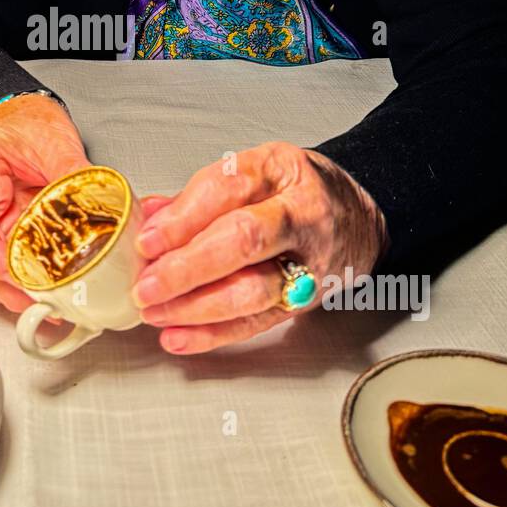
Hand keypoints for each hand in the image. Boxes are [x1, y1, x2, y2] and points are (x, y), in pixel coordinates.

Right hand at [0, 94, 88, 314]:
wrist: (23, 116)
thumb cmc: (23, 122)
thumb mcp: (50, 138)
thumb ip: (69, 169)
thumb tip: (92, 198)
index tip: (8, 270)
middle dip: (2, 285)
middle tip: (35, 300)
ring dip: (13, 290)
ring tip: (45, 304)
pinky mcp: (7, 232)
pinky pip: (9, 263)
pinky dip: (25, 281)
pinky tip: (49, 292)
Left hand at [131, 142, 387, 354]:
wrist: (359, 218)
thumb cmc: (297, 191)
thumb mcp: (254, 172)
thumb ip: (198, 196)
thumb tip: (147, 218)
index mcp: (280, 169)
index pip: (229, 189)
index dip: (184, 217)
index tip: (147, 240)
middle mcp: (300, 214)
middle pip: (245, 240)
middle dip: (188, 267)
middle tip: (147, 284)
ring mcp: (308, 262)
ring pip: (253, 289)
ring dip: (197, 307)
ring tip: (156, 312)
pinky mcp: (306, 302)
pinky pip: (258, 323)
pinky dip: (214, 334)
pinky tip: (179, 336)